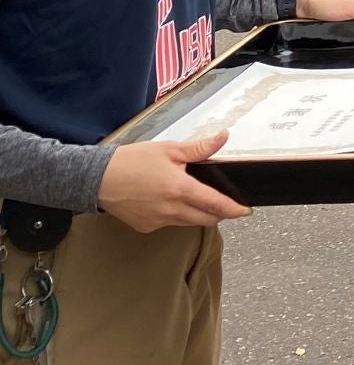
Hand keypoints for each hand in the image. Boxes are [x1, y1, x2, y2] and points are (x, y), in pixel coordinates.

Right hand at [97, 132, 250, 230]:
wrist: (96, 179)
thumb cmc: (131, 161)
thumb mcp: (168, 149)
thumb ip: (199, 148)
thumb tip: (223, 138)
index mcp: (180, 189)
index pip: (216, 204)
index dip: (234, 209)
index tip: (246, 211)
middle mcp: (171, 210)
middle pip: (206, 219)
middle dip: (219, 213)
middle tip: (222, 202)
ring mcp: (158, 221)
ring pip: (189, 222)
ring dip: (198, 214)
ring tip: (196, 198)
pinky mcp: (146, 226)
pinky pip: (170, 224)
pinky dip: (177, 215)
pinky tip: (170, 201)